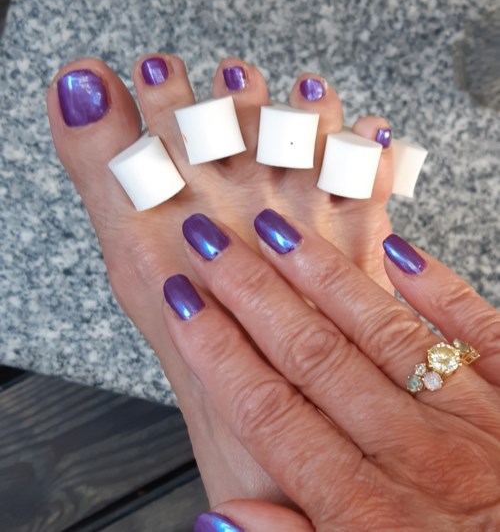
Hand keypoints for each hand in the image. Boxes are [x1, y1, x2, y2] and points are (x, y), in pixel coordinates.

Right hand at [162, 210, 499, 530]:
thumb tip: (218, 519)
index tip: (182, 304)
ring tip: (275, 228)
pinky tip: (398, 249)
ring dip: (320, 274)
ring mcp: (472, 415)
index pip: (268, 410)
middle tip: (209, 241)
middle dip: (249, 293)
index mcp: (369, 511)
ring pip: (377, 329)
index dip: (216, 352)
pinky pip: (478, 328)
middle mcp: (414, 451)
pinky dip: (438, 286)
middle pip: (311, 355)